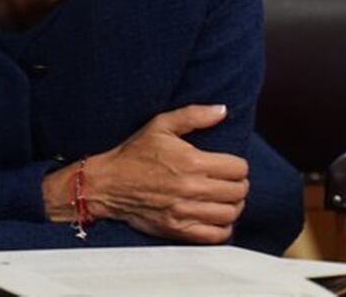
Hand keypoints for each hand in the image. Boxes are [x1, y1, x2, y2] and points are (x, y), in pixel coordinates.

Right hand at [46, 104, 248, 243]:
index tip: (230, 165)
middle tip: (229, 181)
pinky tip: (216, 217)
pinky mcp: (178, 229)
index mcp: (191, 161)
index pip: (238, 168)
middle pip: (238, 191)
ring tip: (225, 198)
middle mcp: (191, 188)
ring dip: (233, 205)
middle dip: (238, 184)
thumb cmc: (134, 153)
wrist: (107, 184)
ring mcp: (185, 211)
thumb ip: (194, 115)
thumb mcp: (160, 125)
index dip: (238, 165)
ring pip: (230, 213)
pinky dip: (223, 227)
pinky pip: (216, 235)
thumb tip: (222, 110)